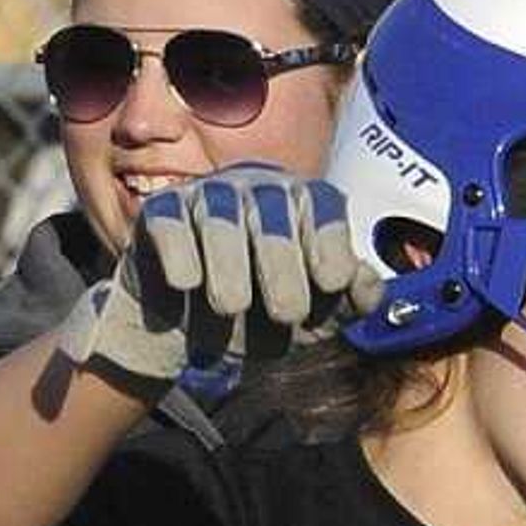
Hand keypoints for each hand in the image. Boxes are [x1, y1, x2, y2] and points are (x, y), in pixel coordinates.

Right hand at [54, 165, 376, 388]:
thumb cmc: (253, 319)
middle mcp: (256, 191)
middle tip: (287, 314)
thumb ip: (345, 304)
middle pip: (274, 216)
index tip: (333, 283)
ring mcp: (205, 197)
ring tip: (232, 307)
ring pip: (222, 220)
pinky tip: (186, 283)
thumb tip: (366, 287)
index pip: (323, 209)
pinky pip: (169, 223)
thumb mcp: (307, 321)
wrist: (181, 334)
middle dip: (282, 267)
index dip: (330, 244)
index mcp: (301, 206)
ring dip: (230, 265)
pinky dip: (179, 252)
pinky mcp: (159, 214)